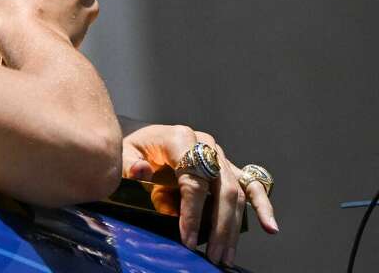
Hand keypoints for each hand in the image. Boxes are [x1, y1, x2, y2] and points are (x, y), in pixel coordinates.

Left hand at [122, 124, 278, 266]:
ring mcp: (220, 156)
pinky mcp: (229, 167)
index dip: (192, 212)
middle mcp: (206, 145)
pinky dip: (263, 205)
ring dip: (235, 227)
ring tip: (227, 256)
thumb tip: (141, 171)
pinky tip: (270, 228)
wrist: (144, 139)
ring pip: (238, 192)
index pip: (193, 181)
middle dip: (219, 227)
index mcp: (180, 139)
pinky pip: (252, 185)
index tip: (187, 239)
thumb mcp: (123, 153)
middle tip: (213, 256)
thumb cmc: (134, 150)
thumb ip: (130, 164)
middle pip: (223, 189)